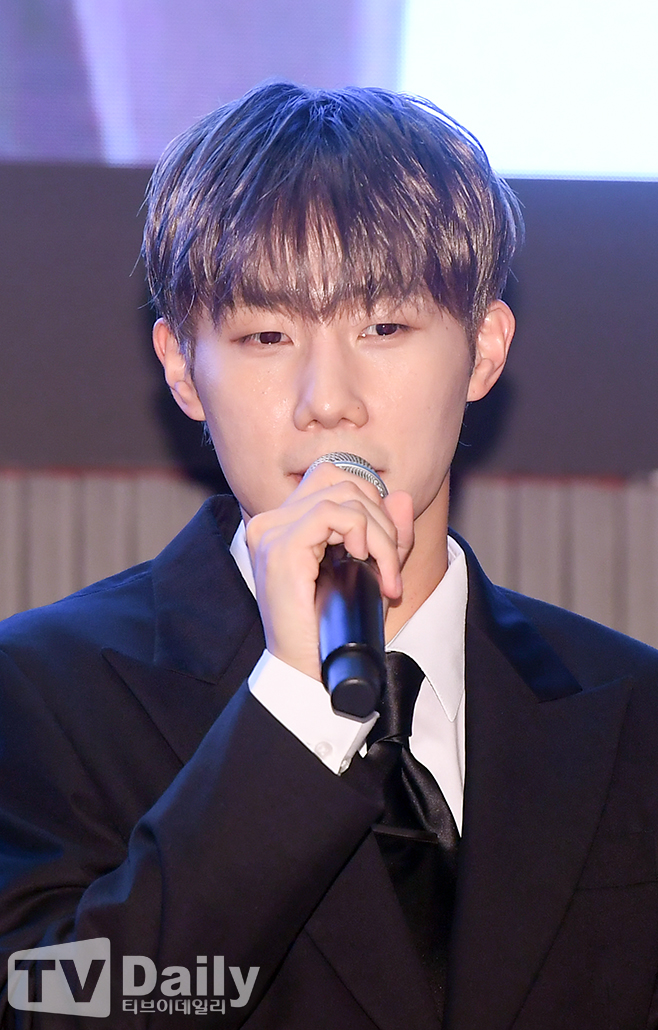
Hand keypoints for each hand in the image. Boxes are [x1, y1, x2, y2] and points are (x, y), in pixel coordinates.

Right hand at [245, 463, 413, 679]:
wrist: (308, 672)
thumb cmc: (332, 627)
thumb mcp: (369, 572)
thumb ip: (386, 534)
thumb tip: (400, 496)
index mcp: (283, 523)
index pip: (333, 477)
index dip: (371, 501)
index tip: (386, 547)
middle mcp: (270, 521)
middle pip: (343, 483)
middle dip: (383, 522)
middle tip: (392, 567)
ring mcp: (271, 532)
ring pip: (344, 497)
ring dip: (381, 534)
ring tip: (385, 573)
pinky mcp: (280, 548)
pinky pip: (333, 514)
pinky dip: (364, 535)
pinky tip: (365, 562)